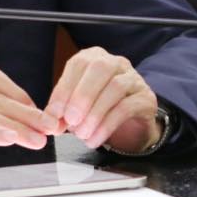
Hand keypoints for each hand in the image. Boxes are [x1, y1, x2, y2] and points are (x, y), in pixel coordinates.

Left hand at [44, 47, 160, 152]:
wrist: (131, 124)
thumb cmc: (100, 109)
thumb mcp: (78, 106)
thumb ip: (63, 109)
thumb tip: (50, 120)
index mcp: (95, 58)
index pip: (78, 64)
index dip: (64, 88)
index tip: (54, 113)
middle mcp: (116, 63)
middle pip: (99, 69)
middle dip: (82, 96)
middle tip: (70, 121)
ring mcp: (134, 78)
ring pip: (115, 87)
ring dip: (94, 114)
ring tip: (81, 134)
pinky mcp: (146, 98)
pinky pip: (127, 107)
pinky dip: (107, 125)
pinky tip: (95, 139)